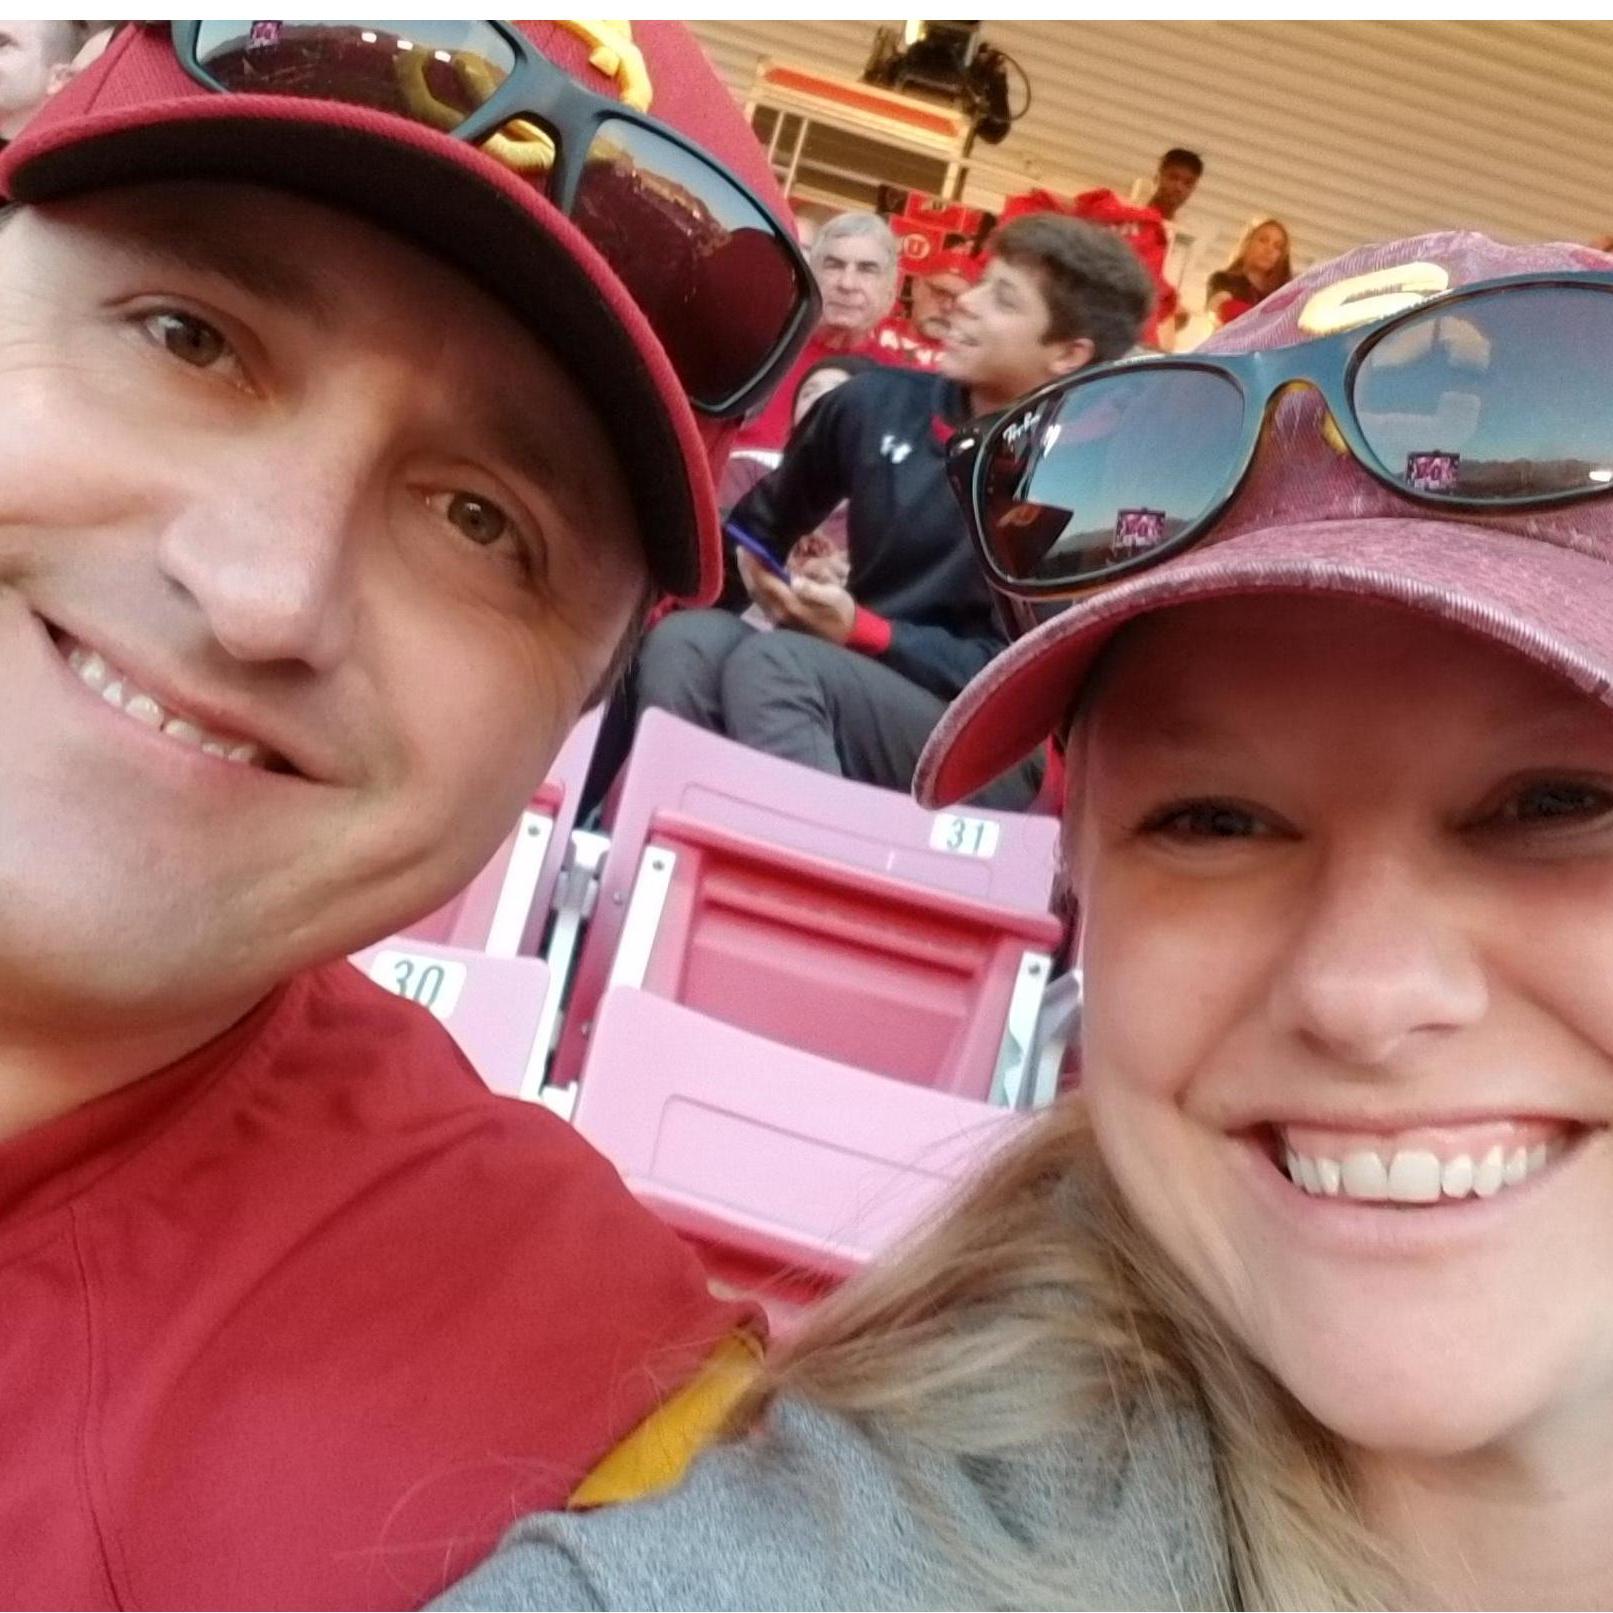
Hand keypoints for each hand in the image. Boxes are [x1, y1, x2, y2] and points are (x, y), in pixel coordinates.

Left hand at [734, 550, 853, 643]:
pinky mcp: (778, 620)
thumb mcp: (835, 598)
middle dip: (747, 568)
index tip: (748, 546)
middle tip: (741, 547)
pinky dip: (755, 585)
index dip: (755, 564)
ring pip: (756, 595)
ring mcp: (777, 618)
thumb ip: (814, 590)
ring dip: (749, 576)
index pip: (767, 582)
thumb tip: (795, 580)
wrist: (845, 637)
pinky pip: (760, 600)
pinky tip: (755, 575)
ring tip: (745, 558)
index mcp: (792, 605)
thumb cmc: (841, 613)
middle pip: (756, 588)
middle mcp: (779, 613)